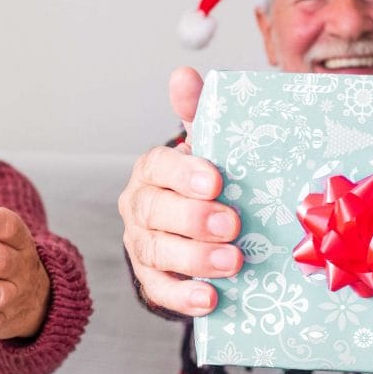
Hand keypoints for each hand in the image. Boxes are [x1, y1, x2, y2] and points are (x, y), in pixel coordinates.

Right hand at [117, 66, 242, 316]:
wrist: (193, 225)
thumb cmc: (203, 179)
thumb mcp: (205, 144)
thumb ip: (197, 112)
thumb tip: (184, 74)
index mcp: (152, 170)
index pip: (158, 167)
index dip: (184, 173)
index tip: (216, 180)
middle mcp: (139, 206)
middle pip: (155, 212)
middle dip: (193, 219)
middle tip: (232, 223)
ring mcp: (141, 243)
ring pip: (156, 252)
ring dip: (194, 259)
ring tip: (233, 262)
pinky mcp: (150, 279)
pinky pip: (159, 290)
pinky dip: (183, 297)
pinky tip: (210, 299)